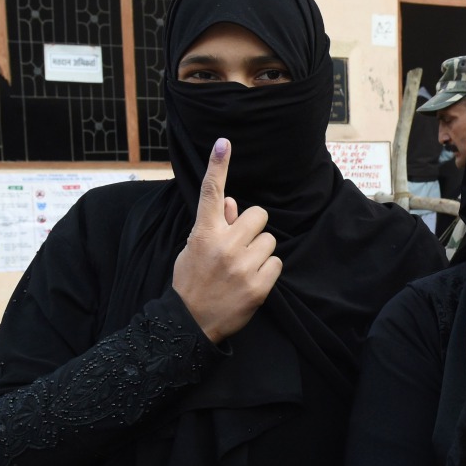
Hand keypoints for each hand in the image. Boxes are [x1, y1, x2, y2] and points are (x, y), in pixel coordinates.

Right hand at [172, 137, 281, 343]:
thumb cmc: (192, 281)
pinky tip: (251, 280)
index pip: (211, 193)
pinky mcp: (259, 286)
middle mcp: (225, 245)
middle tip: (241, 245)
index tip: (223, 143)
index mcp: (204, 233)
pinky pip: (277, 263)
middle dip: (253, 228)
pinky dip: (267, 270)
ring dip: (261, 251)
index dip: (217, 166)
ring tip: (243, 266)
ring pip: (270, 240)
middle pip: (259, 215)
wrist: (189, 323)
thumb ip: (214, 224)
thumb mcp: (194, 248)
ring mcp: (242, 266)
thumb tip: (232, 202)